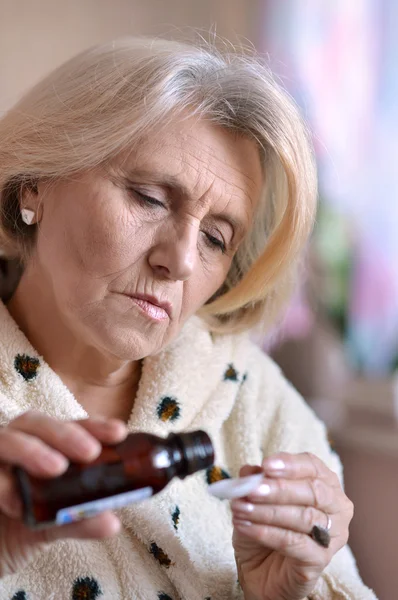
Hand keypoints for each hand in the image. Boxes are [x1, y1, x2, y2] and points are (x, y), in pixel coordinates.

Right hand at [0, 410, 127, 576]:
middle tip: (90, 452)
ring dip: (32, 450)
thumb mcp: (52, 525)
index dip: (94, 426)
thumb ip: (78, 520)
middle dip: (65, 434)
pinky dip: (1, 483)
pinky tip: (15, 502)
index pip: (69, 427)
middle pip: (36, 423)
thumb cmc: (16, 527)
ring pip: (6, 439)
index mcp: (41, 446)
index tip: (119, 433)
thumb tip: (111, 522)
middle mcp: (15, 445)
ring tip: (56, 468)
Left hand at [231, 452, 353, 599]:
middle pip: (313, 492)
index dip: (290, 465)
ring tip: (240, 508)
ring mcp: (332, 536)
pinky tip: (245, 526)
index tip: (266, 465)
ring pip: (304, 517)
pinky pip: (294, 543)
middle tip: (251, 489)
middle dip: (280, 489)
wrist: (261, 569)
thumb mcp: (254, 497)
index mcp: (325, 483)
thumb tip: (249, 471)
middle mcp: (336, 507)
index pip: (312, 467)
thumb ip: (255, 481)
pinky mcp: (320, 560)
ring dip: (268, 512)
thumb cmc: (265, 526)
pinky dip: (267, 532)